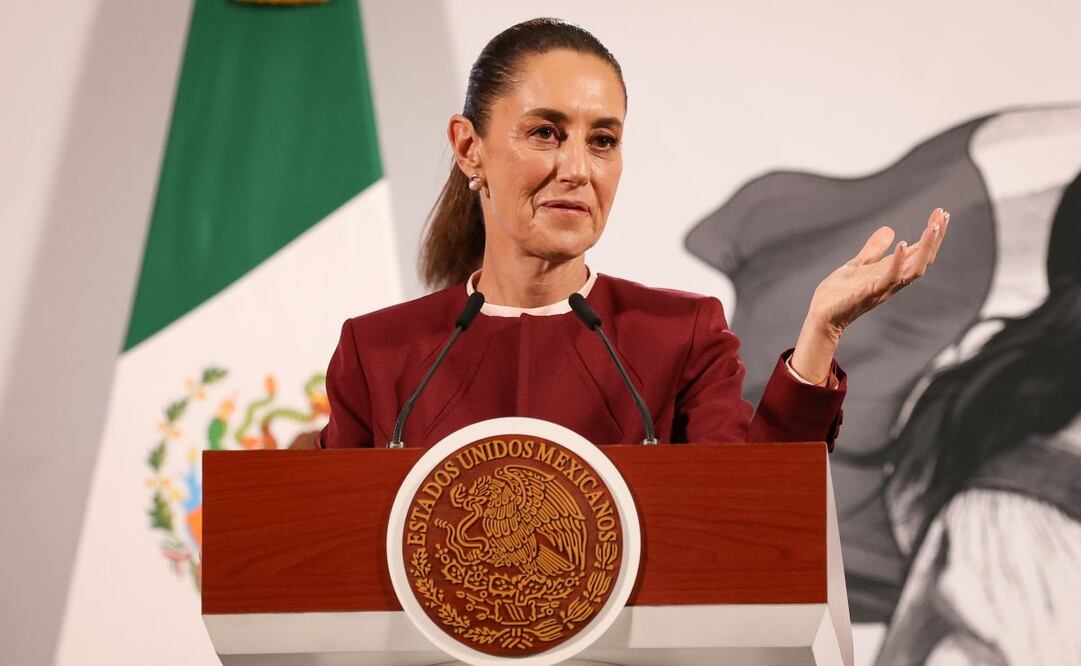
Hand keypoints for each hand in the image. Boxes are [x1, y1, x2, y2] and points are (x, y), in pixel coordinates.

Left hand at [790, 208, 950, 383]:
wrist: (822, 316)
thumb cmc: (839, 294)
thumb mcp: (858, 264)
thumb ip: (873, 250)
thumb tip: (889, 230)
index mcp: (891, 272)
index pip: (918, 252)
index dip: (932, 235)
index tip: (941, 213)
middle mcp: (892, 281)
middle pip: (923, 260)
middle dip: (935, 239)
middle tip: (942, 216)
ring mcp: (882, 288)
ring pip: (914, 270)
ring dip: (925, 249)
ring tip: (931, 227)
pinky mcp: (867, 293)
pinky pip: (889, 279)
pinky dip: (898, 262)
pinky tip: (902, 244)